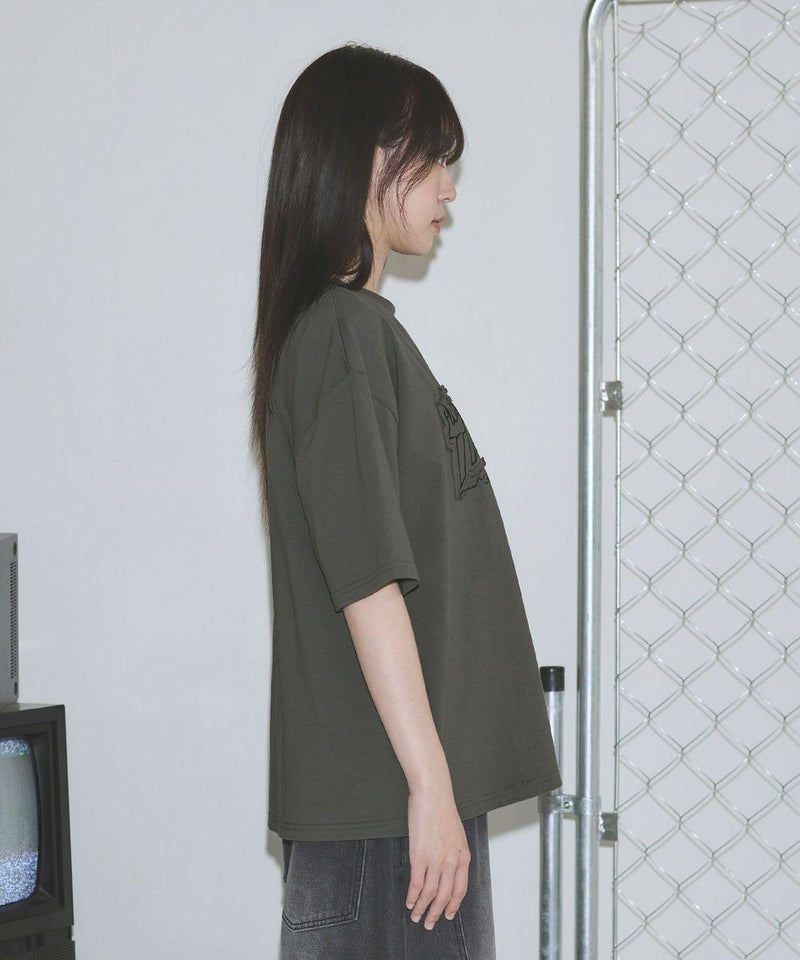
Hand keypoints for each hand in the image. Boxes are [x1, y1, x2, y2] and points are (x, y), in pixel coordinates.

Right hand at [406, 786, 470, 929]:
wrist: (433, 794)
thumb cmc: (442, 810)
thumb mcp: (456, 835)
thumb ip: (454, 853)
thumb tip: (448, 869)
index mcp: (463, 856)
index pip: (460, 889)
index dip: (453, 905)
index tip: (448, 915)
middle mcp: (452, 861)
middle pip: (445, 896)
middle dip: (437, 913)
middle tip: (429, 923)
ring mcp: (436, 860)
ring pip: (430, 894)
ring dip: (422, 908)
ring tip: (415, 915)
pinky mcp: (419, 856)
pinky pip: (417, 883)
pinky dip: (412, 895)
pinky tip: (409, 901)